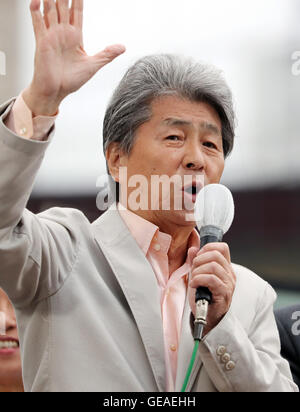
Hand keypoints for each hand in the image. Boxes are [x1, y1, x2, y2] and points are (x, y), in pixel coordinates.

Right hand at [23, 0, 125, 115]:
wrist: (56, 92)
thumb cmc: (71, 81)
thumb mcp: (93, 65)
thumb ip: (107, 54)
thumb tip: (123, 47)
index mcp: (75, 37)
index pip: (77, 12)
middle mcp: (62, 33)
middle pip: (63, 7)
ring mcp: (51, 36)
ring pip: (50, 11)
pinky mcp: (42, 43)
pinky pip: (37, 24)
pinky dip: (35, 11)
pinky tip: (36, 1)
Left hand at [188, 243, 235, 335]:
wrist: (206, 318)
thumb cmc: (203, 297)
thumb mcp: (198, 275)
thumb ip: (196, 261)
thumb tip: (193, 249)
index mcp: (225, 268)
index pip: (222, 248)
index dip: (207, 248)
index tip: (197, 257)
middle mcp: (229, 274)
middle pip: (215, 255)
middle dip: (199, 260)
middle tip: (193, 270)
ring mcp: (228, 284)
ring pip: (213, 266)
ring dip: (198, 271)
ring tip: (193, 279)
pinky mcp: (224, 293)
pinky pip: (212, 279)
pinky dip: (198, 279)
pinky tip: (194, 285)